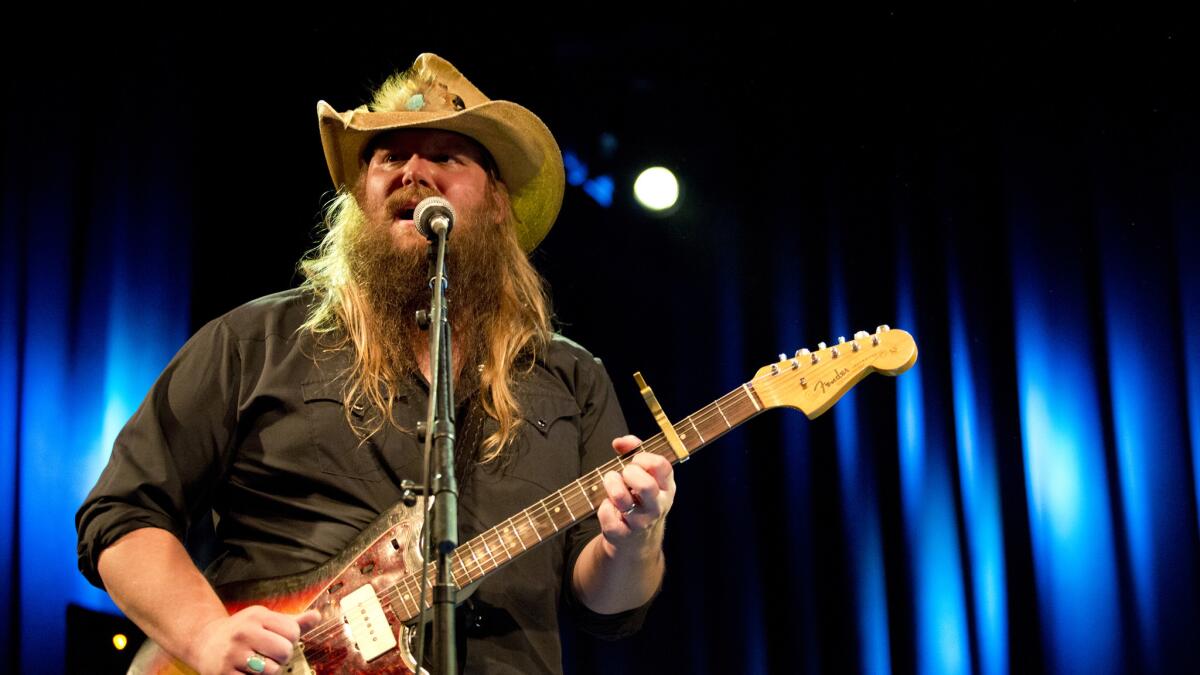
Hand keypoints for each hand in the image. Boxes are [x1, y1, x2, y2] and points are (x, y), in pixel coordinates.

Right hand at [186, 606, 321, 674]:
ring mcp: (233, 654)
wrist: (206, 642)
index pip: (292, 631)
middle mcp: (244, 632)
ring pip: (272, 670)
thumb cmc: (243, 631)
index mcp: (257, 616)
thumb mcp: (264, 620)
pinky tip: (247, 671)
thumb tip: (317, 616)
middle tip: (270, 655)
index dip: (290, 640)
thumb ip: (292, 622)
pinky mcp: (224, 674)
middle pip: (284, 651)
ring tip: (259, 664)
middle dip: (282, 657)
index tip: (279, 640)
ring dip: (270, 671)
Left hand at [595, 435, 675, 558]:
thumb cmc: (638, 498)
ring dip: (611, 486)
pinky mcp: (622, 534)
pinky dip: (603, 508)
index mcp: (666, 487)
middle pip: (646, 485)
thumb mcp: (644, 474)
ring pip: (622, 499)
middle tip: (624, 474)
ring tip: (611, 484)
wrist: (636, 541)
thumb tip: (620, 442)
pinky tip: (609, 507)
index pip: (661, 466)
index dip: (644, 458)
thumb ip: (633, 451)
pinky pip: (607, 515)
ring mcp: (641, 522)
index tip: (635, 461)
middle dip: (628, 473)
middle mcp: (657, 505)